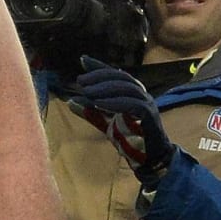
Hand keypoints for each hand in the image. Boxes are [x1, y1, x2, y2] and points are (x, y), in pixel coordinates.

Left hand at [67, 55, 175, 185]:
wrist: (148, 159)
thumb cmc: (129, 138)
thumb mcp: (105, 122)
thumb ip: (90, 112)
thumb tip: (70, 102)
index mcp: (132, 93)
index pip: (115, 74)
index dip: (100, 66)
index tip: (82, 60)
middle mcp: (142, 94)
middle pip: (121, 77)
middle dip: (99, 76)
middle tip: (80, 81)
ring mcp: (148, 104)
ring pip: (128, 88)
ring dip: (105, 88)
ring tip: (87, 92)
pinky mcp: (150, 116)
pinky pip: (134, 104)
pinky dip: (115, 102)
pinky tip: (99, 103)